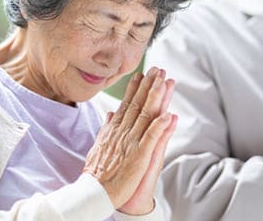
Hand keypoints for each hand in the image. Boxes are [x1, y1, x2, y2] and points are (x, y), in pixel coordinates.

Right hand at [83, 67, 175, 212]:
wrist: (93, 192)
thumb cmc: (97, 172)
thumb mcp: (99, 144)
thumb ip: (106, 128)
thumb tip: (110, 113)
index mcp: (114, 129)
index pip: (127, 104)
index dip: (136, 88)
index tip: (142, 74)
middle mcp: (123, 132)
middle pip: (138, 104)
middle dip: (148, 85)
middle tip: (157, 69)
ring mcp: (131, 142)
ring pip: (146, 115)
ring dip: (156, 97)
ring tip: (164, 82)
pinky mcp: (139, 156)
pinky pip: (151, 138)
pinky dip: (159, 126)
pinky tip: (168, 115)